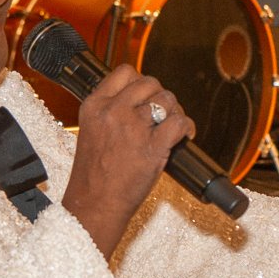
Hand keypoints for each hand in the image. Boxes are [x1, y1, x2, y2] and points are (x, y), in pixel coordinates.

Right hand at [63, 64, 194, 255]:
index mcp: (95, 105)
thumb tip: (140, 100)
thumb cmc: (94, 175)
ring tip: (173, 125)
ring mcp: (133, 128)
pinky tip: (185, 135)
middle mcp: (113, 112)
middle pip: (150, 83)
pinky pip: (179, 122)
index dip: (141, 82)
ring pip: (167, 100)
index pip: (125, 72)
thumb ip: (110, 111)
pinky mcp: (153, 147)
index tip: (146, 95)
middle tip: (163, 113)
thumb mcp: (91, 131)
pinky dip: (187, 127)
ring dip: (175, 110)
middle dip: (160, 95)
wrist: (95, 204)